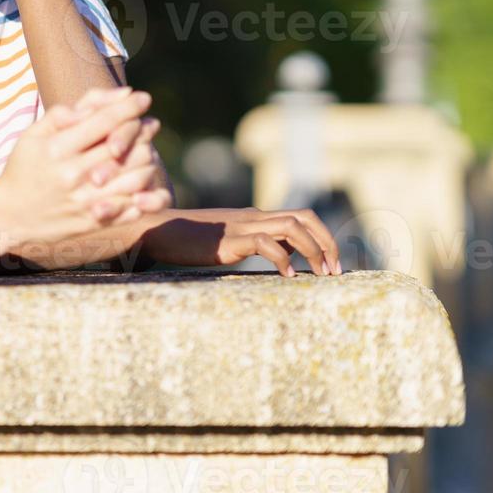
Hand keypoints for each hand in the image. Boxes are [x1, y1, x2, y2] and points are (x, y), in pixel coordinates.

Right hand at [0, 87, 165, 253]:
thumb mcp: (33, 134)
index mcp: (57, 149)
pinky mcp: (93, 222)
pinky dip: (145, 192)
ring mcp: (85, 202)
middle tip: (149, 124)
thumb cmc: (23, 168)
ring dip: (148, 160)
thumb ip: (65, 113)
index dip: (128, 107)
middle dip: (142, 130)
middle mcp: (73, 175)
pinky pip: (132, 207)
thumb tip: (106, 97)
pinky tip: (142, 178)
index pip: (103, 122)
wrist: (8, 216)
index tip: (143, 98)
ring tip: (147, 150)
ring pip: (135, 178)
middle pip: (123, 147)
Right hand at [140, 207, 342, 277]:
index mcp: (254, 217)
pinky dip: (283, 259)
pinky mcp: (229, 241)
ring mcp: (242, 227)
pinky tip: (286, 276)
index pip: (301, 216)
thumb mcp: (227, 240)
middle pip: (305, 217)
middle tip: (335, 271)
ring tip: (318, 275)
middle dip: (327, 242)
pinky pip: (266, 243)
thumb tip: (283, 256)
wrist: (156, 231)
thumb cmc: (187, 240)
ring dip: (313, 250)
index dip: (324, 237)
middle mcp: (253, 217)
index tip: (332, 264)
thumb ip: (253, 243)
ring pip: (292, 226)